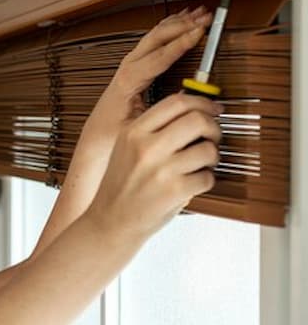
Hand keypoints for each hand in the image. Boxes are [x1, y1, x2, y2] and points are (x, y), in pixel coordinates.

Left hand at [83, 8, 213, 145]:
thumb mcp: (139, 127)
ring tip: (197, 13)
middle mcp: (127, 69)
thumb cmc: (112, 133)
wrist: (94, 137)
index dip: (181, 42)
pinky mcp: (132, 68)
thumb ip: (161, 111)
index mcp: (128, 81)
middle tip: (205, 17)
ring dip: (176, 23)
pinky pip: (152, 41)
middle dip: (182, 25)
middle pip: (156, 38)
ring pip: (154, 36)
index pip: (159, 56)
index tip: (199, 32)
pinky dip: (168, 29)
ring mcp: (128, 66)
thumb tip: (185, 97)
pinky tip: (179, 22)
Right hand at [83, 92, 222, 243]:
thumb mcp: (127, 148)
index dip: (202, 102)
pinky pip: (208, 177)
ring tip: (199, 165)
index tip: (213, 109)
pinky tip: (190, 184)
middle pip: (198, 120)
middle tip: (211, 137)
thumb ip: (154, 127)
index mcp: (133, 132)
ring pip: (208, 150)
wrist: (110, 221)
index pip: (177, 102)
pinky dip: (205, 181)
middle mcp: (146, 147)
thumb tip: (191, 107)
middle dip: (213, 128)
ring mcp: (161, 170)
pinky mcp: (175, 191)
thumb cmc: (122, 185)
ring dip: (212, 157)